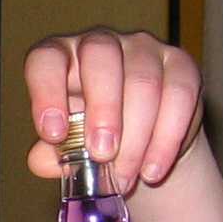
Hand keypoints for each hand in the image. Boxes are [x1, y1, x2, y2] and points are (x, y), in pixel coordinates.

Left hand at [23, 28, 203, 192]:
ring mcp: (143, 49)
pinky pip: (179, 94)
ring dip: (136, 136)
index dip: (47, 92)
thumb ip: (51, 153)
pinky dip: (166, 138)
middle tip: (102, 154)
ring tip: (125, 178)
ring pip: (143, 80)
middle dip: (102, 108)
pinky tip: (153, 170)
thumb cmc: (91, 138)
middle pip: (100, 55)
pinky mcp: (181, 65)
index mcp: (61, 58)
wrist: (141, 146)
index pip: (46, 58)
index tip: (54, 134)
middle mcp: (101, 44)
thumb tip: (42, 161)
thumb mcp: (67, 147)